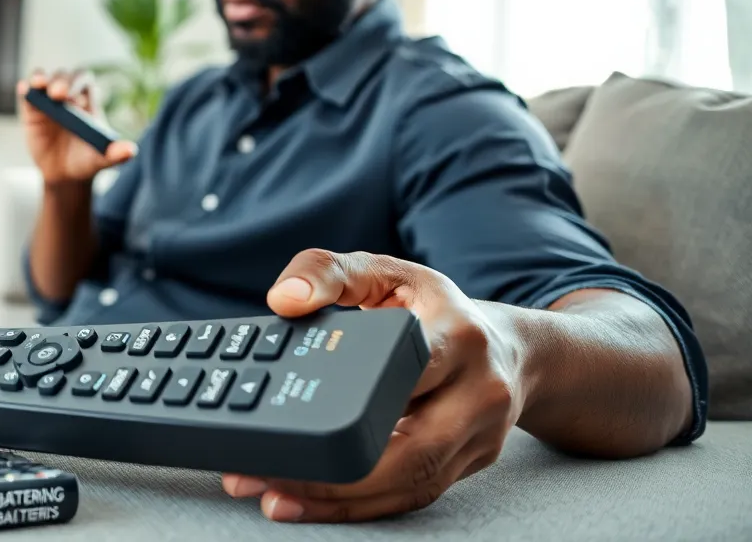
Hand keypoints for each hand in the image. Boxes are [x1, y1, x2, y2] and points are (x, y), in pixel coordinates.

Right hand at [17, 69, 136, 184]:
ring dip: (40, 78)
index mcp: (87, 102)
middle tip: (59, 95)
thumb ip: (115, 154)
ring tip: (38, 85)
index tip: (77, 100)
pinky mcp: (31, 110)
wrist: (65, 175)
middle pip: (64, 76)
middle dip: (62, 81)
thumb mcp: (102, 159)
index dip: (79, 84)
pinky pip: (27, 94)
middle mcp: (67, 96)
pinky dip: (25, 89)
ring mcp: (48, 101)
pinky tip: (25, 89)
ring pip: (43, 79)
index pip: (84, 80)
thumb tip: (131, 151)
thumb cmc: (87, 161)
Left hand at [223, 250, 525, 522]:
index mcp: (458, 336)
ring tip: (277, 497)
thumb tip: (284, 300)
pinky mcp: (469, 466)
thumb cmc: (433, 308)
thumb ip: (328, 272)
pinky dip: (361, 505)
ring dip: (341, 500)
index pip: (408, 373)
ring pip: (411, 484)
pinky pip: (413, 495)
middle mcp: (479, 391)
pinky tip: (314, 503)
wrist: (509, 347)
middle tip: (267, 475)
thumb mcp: (384, 272)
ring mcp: (479, 435)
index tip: (297, 415)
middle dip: (336, 474)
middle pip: (411, 450)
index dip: (356, 401)